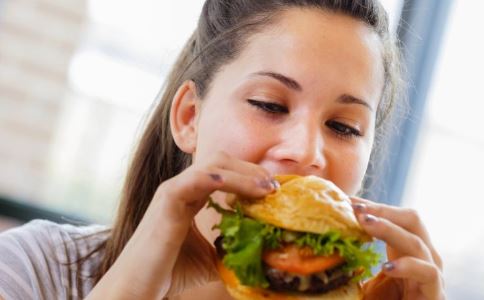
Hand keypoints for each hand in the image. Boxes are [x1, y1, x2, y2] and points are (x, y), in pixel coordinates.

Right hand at [87, 151, 275, 298]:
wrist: (139, 285)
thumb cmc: (171, 271)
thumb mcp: (212, 257)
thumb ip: (231, 248)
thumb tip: (262, 254)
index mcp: (191, 195)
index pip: (224, 172)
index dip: (250, 176)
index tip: (273, 190)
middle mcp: (182, 186)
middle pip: (221, 160)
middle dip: (251, 169)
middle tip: (274, 186)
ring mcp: (174, 189)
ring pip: (214, 165)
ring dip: (245, 174)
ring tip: (268, 189)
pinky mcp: (169, 197)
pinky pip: (200, 178)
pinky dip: (226, 179)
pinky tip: (249, 189)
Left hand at [351, 197, 444, 299]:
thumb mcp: (363, 278)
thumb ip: (352, 260)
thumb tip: (322, 243)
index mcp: (405, 247)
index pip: (394, 216)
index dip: (372, 206)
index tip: (347, 200)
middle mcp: (423, 255)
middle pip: (412, 219)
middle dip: (383, 210)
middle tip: (356, 208)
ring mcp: (432, 272)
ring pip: (417, 241)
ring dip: (389, 229)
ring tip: (364, 223)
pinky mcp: (434, 292)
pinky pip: (427, 273)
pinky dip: (407, 266)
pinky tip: (387, 266)